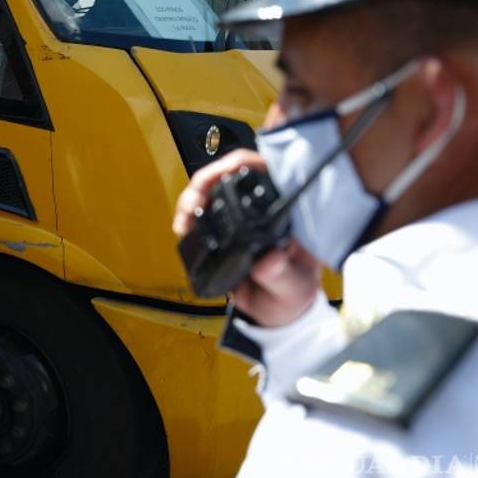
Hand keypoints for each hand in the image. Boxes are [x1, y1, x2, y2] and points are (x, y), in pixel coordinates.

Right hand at [172, 149, 319, 327]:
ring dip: (192, 196)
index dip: (243, 164)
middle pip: (231, 174)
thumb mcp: (294, 288)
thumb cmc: (293, 295)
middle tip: (196, 198)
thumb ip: (283, 275)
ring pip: (211, 189)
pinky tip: (183, 225)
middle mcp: (263, 208)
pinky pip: (201, 211)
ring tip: (186, 214)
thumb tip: (271, 260)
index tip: (225, 171)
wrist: (272, 312)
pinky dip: (187, 214)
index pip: (268, 171)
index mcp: (289, 213)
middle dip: (207, 180)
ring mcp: (240, 216)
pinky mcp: (220, 228)